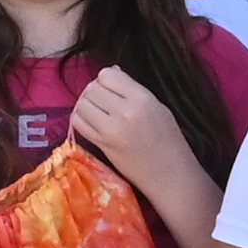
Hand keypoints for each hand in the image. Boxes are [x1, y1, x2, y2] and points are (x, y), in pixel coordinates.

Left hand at [71, 67, 210, 214]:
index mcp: (142, 98)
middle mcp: (124, 111)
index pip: (108, 74)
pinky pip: (78, 123)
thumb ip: (132, 90)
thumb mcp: (157, 107)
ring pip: (81, 104)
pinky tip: (91, 122)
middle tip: (104, 101)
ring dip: (86, 104)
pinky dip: (81, 119)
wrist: (169, 174)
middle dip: (95, 91)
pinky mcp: (101, 144)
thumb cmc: (169, 139)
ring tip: (97, 111)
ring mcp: (111, 129)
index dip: (107, 79)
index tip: (113, 88)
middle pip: (92, 88)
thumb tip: (111, 73)